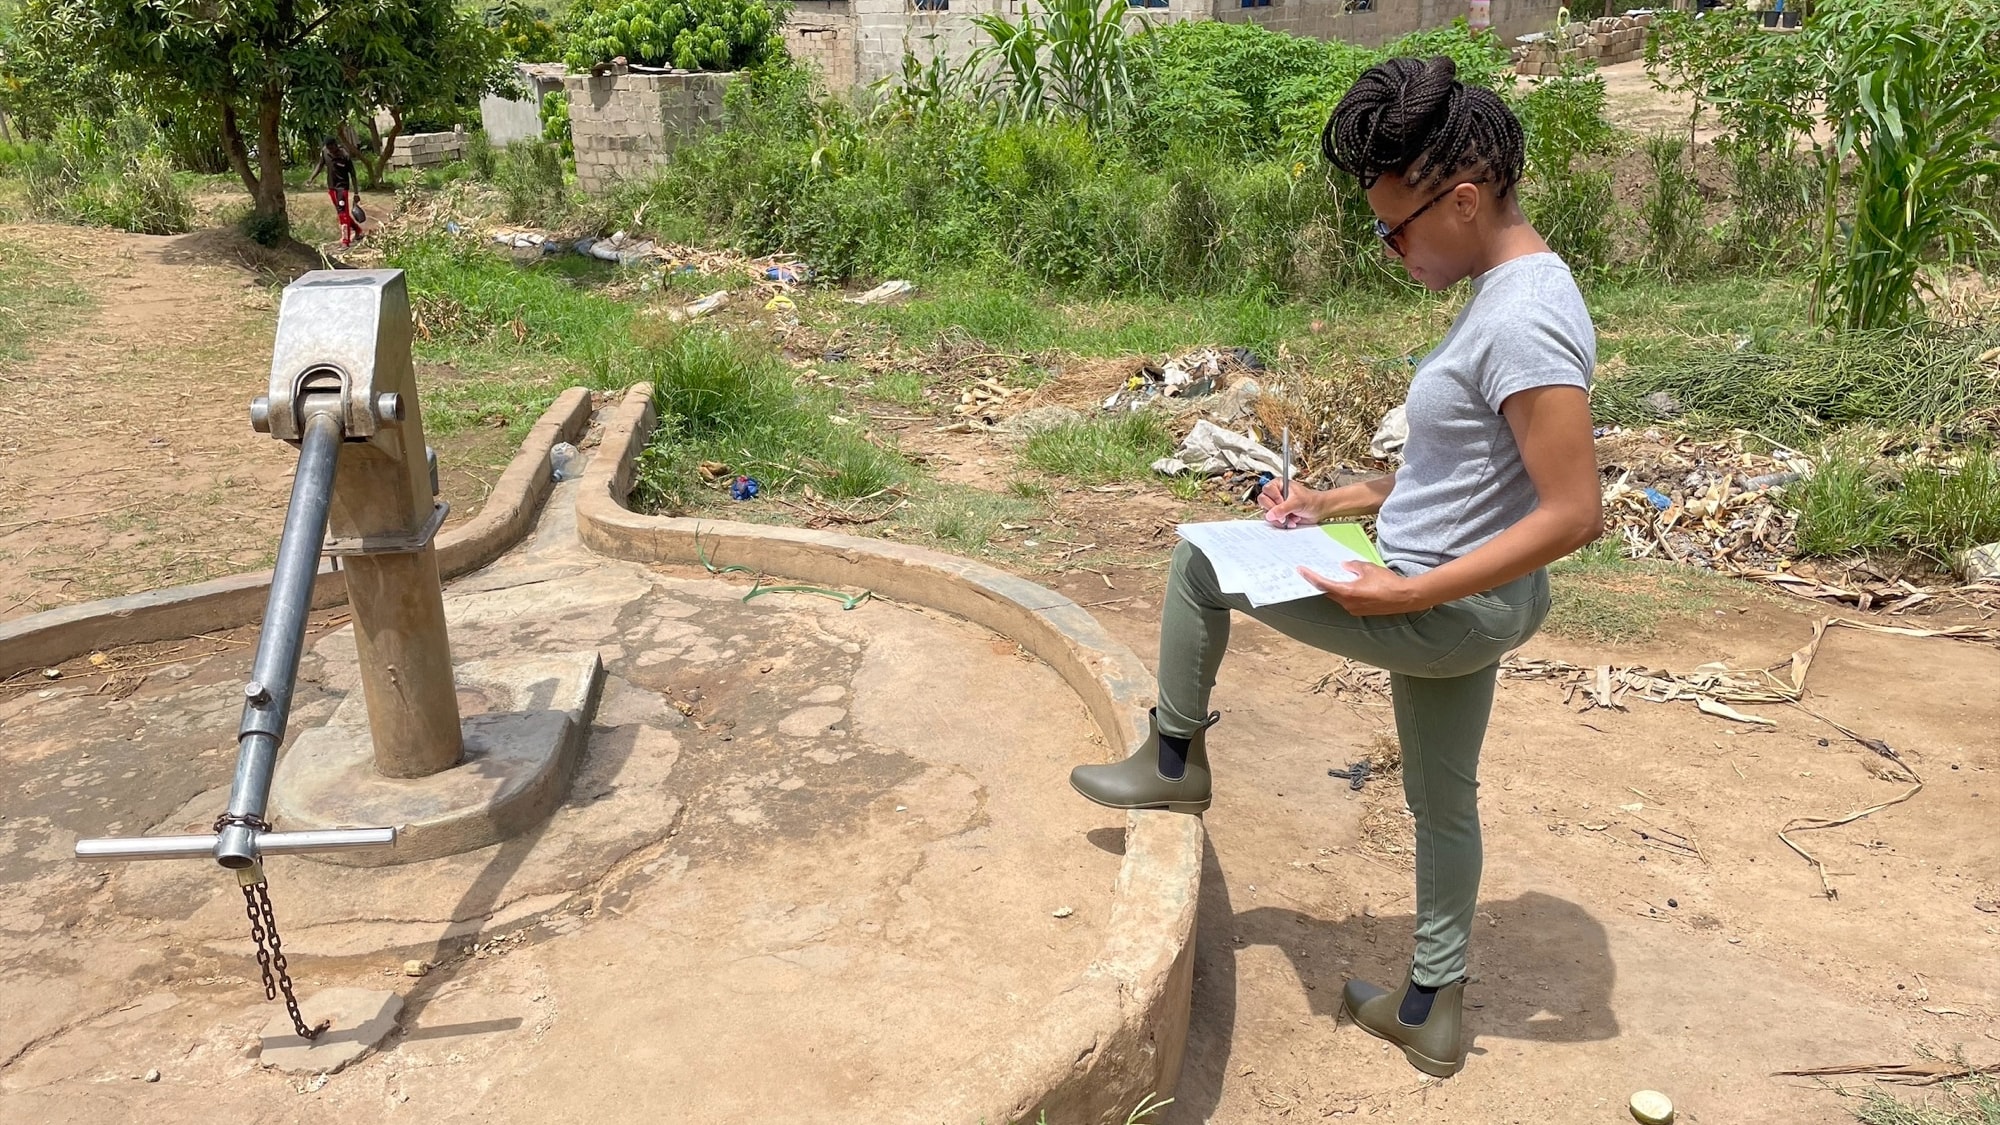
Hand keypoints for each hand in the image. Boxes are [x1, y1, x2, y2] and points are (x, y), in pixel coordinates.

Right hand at [1257, 480, 1319, 528]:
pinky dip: (1282, 523)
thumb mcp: (1297, 502)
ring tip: (1291, 518)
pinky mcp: (1278, 515)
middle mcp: (1275, 494)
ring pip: (1267, 513)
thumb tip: (1270, 515)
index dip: (1274, 498)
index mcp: (1279, 484)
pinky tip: (1291, 521)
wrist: (1319, 510)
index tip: (1282, 503)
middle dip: (1275, 510)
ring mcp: (1276, 505)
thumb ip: (1283, 508)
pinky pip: (1273, 520)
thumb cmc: (1311, 500)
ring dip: (1279, 518)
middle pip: (1263, 501)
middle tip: (1285, 514)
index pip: (1267, 490)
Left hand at [1300, 562, 1427, 615]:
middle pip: (1328, 592)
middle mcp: (1348, 604)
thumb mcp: (1368, 568)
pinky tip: (1347, 585)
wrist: (1405, 598)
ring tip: (1330, 576)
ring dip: (1333, 588)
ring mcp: (1354, 609)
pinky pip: (1347, 601)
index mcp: (1347, 593)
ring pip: (1338, 597)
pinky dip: (1343, 592)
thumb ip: (1353, 566)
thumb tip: (1345, 566)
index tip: (1301, 571)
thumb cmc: (1388, 583)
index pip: (1323, 584)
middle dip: (1320, 583)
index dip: (1310, 577)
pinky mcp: (1361, 611)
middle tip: (1312, 573)